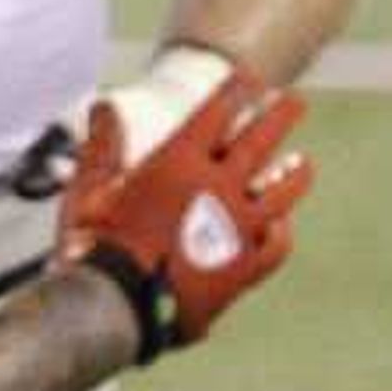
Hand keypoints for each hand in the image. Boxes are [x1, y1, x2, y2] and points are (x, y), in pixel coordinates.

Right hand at [56, 40, 310, 357]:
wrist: (116, 311)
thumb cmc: (93, 249)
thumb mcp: (88, 191)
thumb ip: (102, 147)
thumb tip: (105, 106)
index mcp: (179, 161)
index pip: (218, 110)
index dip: (237, 90)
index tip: (248, 79)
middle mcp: (217, 187)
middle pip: (262, 139)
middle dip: (282, 114)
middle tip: (295, 103)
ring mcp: (237, 228)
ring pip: (282, 191)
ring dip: (295, 173)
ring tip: (303, 164)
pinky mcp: (244, 267)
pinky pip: (276, 244)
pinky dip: (281, 231)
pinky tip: (280, 227)